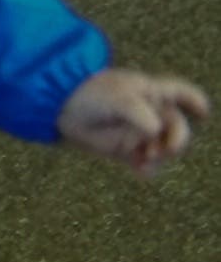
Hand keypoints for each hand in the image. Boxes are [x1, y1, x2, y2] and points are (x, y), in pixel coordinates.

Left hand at [57, 68, 209, 176]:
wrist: (59, 108)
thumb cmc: (89, 93)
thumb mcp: (117, 97)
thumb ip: (139, 112)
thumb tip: (156, 130)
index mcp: (148, 91)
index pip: (179, 93)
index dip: (194, 101)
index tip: (203, 112)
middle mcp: (147, 112)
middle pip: (177, 128)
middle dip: (177, 140)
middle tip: (165, 148)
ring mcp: (137, 132)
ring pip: (164, 149)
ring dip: (161, 156)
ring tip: (145, 157)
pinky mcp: (125, 150)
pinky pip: (146, 164)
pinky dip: (147, 169)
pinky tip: (140, 170)